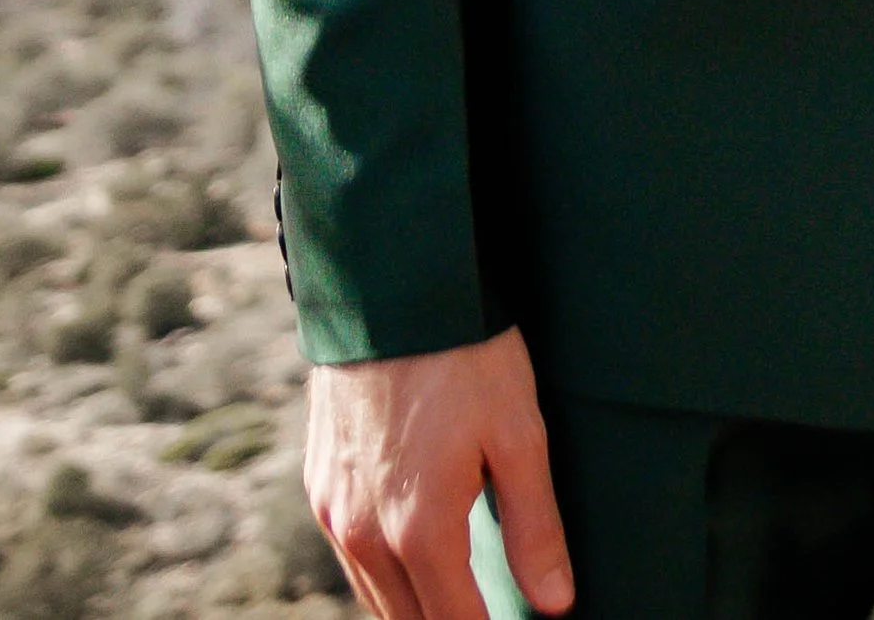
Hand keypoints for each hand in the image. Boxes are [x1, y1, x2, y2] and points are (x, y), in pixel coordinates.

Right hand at [304, 327, 569, 619]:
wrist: (387, 286)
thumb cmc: (464, 353)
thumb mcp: (519, 434)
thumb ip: (535, 527)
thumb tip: (555, 604)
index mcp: (419, 529)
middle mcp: (364, 533)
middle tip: (486, 616)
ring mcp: (333, 510)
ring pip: (373, 595)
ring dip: (412, 609)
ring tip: (456, 600)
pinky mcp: (318, 483)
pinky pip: (349, 555)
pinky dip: (381, 572)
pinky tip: (411, 558)